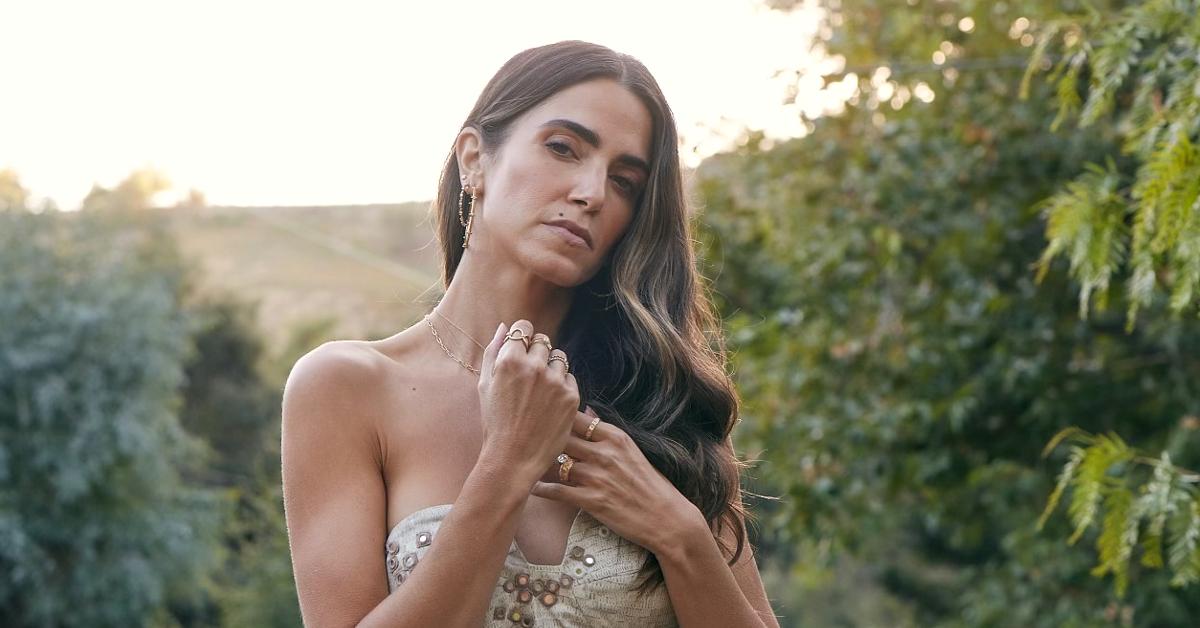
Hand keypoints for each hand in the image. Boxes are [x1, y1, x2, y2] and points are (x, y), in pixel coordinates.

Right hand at [477, 320, 578, 483]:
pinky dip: (562, 387)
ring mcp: (555, 381)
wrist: (513, 458)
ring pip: (560, 358)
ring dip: (552, 369)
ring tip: (540, 393)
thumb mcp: (485, 385)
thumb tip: (504, 327)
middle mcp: (534, 366)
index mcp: (510, 360)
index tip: (521, 351)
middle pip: (543, 341)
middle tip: (529, 379)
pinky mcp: (571, 396)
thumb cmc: (495, 422)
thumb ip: (493, 351)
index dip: (522, 337)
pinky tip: (549, 405)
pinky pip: (570, 378)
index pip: (524, 327)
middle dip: (537, 354)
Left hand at [529, 407, 704, 554]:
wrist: (666, 518)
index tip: (536, 413)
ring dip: (538, 463)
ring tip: (519, 459)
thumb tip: (585, 410)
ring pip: (556, 463)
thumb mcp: (631, 449)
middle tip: (519, 434)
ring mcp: (598, 477)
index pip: (575, 417)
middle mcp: (605, 453)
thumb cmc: (648, 483)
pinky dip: (541, 489)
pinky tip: (529, 486)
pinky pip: (557, 491)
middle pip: (561, 436)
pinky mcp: (593, 501)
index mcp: (615, 437)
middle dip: (540, 435)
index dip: (553, 414)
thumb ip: (605, 432)